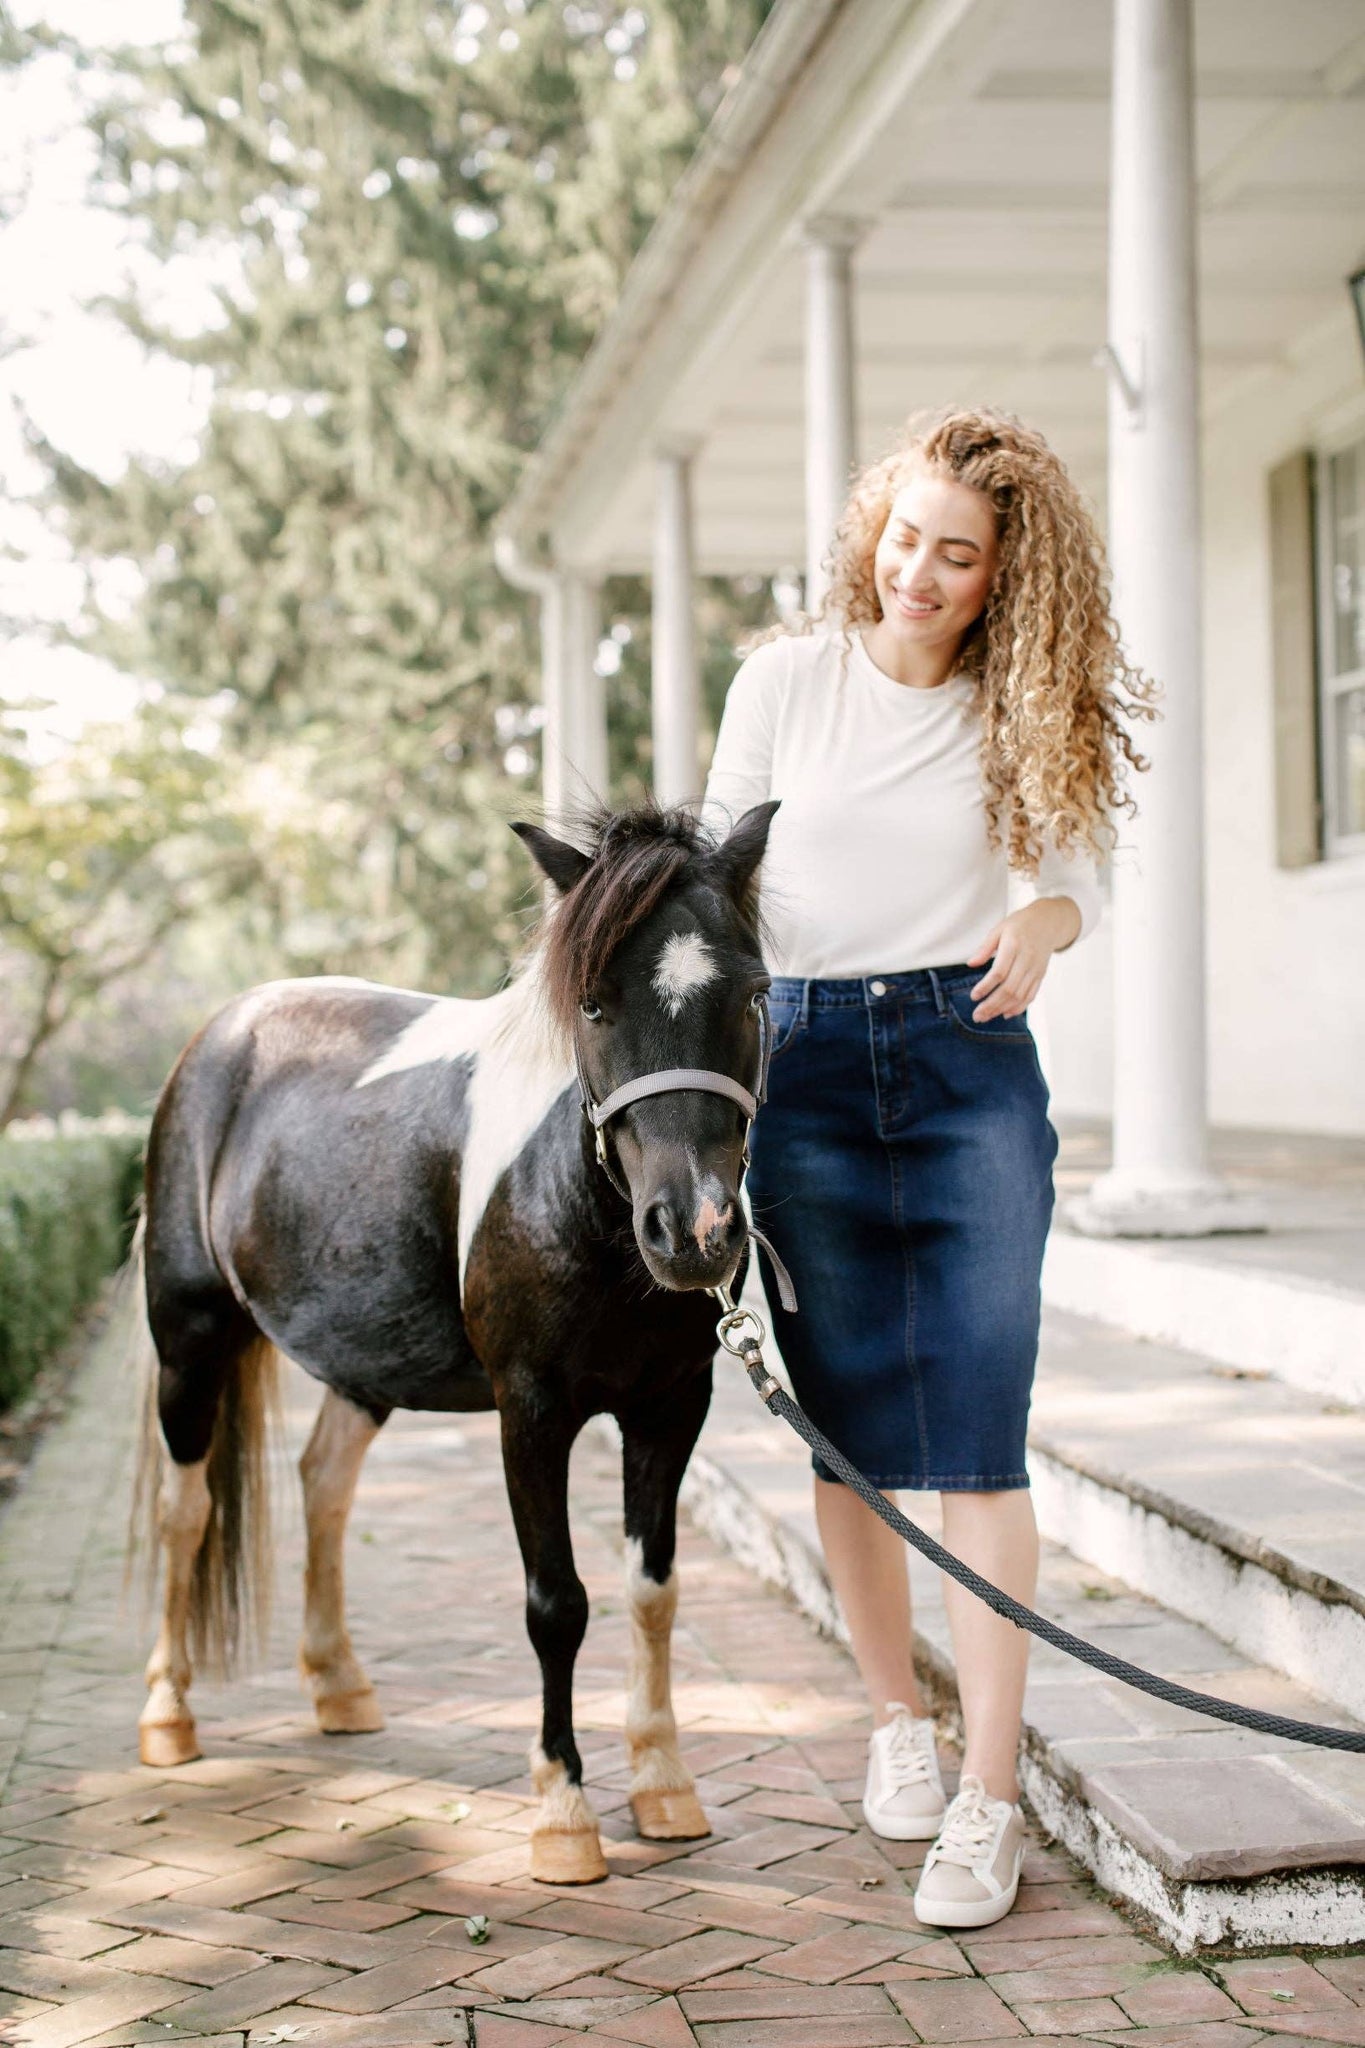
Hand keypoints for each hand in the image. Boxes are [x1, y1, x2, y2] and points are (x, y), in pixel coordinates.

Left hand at [966, 898, 1081, 1020]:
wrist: (1048, 922)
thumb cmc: (1019, 924)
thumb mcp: (999, 929)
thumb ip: (985, 947)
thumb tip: (970, 964)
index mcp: (1014, 945)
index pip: (1000, 972)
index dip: (986, 987)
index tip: (973, 997)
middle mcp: (1027, 959)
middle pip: (1010, 988)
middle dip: (992, 1005)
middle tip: (977, 1016)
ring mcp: (1035, 969)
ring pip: (1020, 995)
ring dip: (1002, 1009)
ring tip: (985, 1017)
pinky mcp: (1040, 975)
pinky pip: (1030, 995)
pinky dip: (1018, 1008)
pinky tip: (1005, 1014)